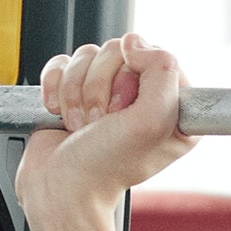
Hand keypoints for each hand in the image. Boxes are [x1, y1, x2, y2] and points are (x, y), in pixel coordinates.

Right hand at [16, 32, 196, 225]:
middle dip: (101, 87)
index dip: (137, 77)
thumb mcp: (153, 120)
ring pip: (89, 55)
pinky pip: (62, 63)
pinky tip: (61, 114)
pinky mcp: (74, 92)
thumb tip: (135, 41)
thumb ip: (162, 70)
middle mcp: (142, 100)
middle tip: (102, 121)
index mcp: (174, 109)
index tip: (128, 108)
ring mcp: (106, 95)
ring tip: (81, 125)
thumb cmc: (105, 166)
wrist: (59, 189)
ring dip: (77, 92)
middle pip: (119, 51)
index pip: (158, 57)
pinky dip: (56, 88)